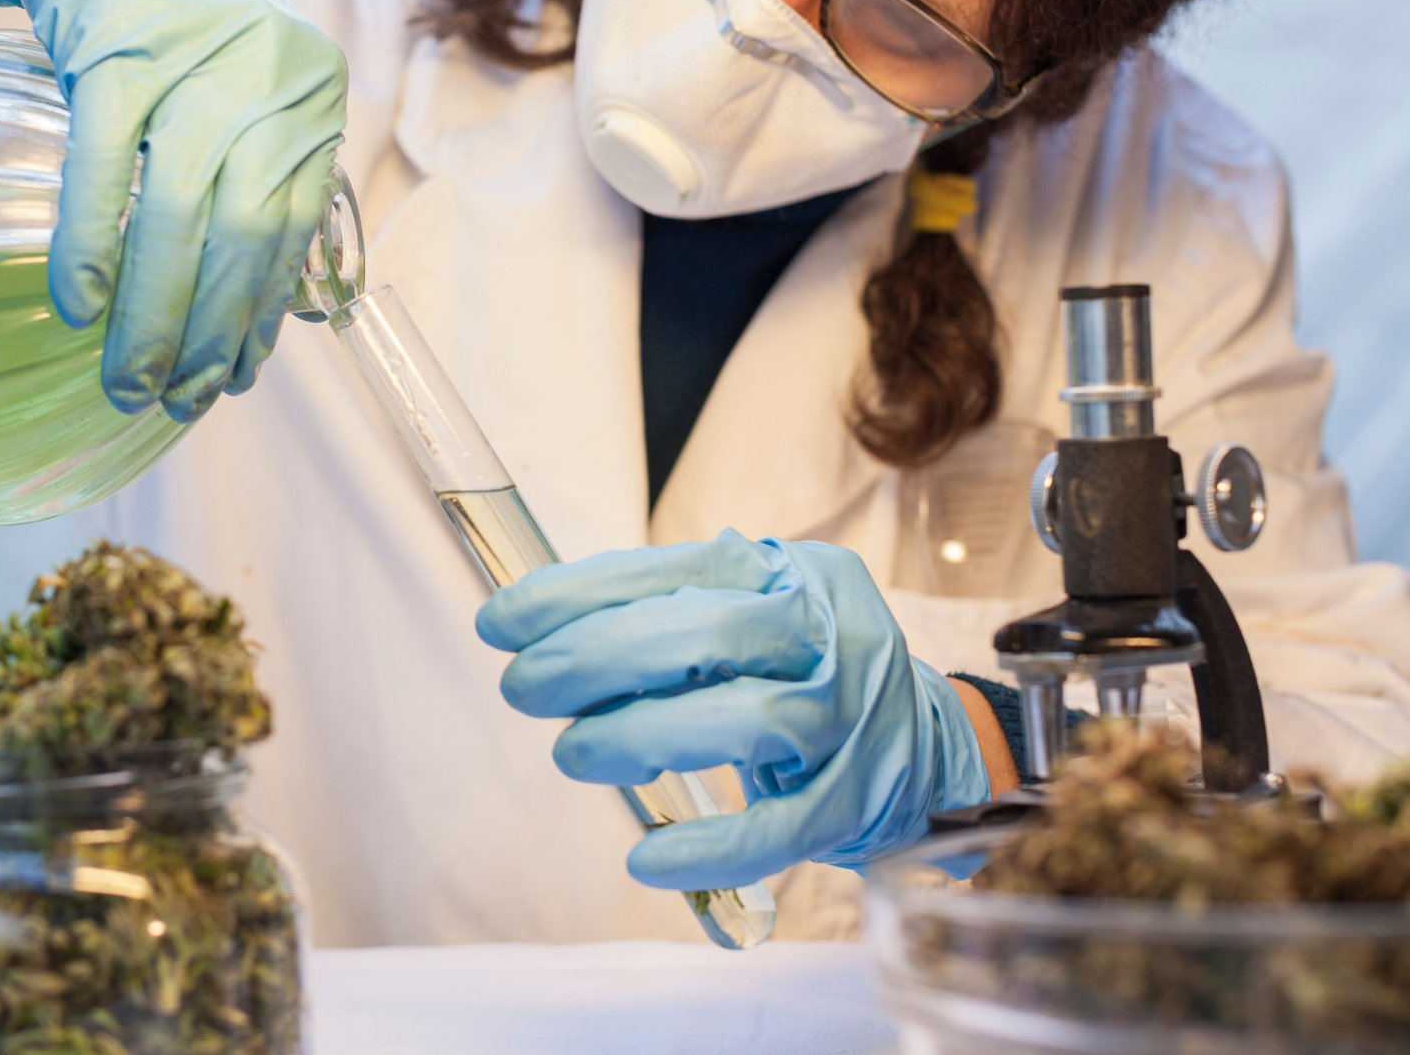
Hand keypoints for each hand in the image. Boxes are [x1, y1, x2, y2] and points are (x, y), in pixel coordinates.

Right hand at [0, 0, 346, 421]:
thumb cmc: (170, 31)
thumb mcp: (237, 96)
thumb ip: (252, 186)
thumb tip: (248, 328)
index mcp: (311, 95)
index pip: (294, 231)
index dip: (262, 317)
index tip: (230, 382)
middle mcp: (269, 74)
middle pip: (245, 233)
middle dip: (208, 334)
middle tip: (169, 401)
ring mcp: (193, 58)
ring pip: (180, 212)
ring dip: (152, 312)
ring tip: (126, 378)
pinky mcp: (117, 44)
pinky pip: (106, 164)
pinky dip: (93, 241)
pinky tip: (81, 302)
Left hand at [475, 530, 990, 891]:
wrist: (927, 742)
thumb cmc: (803, 670)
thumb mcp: (750, 612)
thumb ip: (664, 612)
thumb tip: (540, 629)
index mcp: (787, 574)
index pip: (671, 570)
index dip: (576, 595)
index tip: (502, 622)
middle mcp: (827, 633)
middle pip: (707, 633)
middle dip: (597, 659)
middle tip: (523, 687)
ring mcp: (850, 718)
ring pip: (747, 718)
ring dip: (642, 735)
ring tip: (573, 752)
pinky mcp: (856, 800)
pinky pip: (782, 827)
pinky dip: (711, 846)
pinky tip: (646, 858)